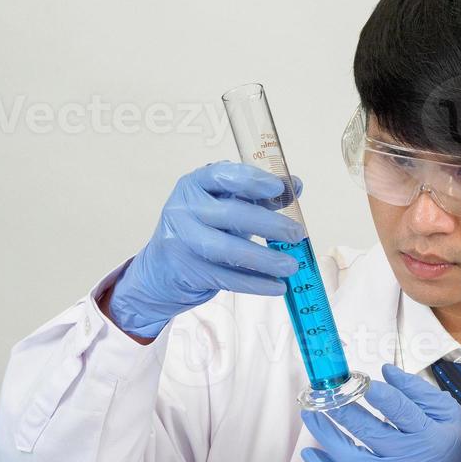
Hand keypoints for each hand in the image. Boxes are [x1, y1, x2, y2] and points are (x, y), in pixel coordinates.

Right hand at [107, 162, 305, 338]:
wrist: (163, 268)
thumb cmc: (204, 229)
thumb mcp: (226, 205)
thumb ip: (259, 195)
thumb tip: (295, 185)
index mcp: (194, 185)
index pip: (221, 175)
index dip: (251, 180)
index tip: (278, 189)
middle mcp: (183, 209)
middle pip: (230, 214)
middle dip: (269, 225)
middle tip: (297, 234)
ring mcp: (182, 241)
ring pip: (228, 250)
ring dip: (265, 259)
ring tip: (292, 266)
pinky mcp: (187, 271)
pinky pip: (226, 278)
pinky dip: (255, 283)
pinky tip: (278, 286)